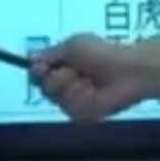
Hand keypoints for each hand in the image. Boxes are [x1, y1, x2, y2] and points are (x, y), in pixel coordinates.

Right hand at [30, 34, 148, 122]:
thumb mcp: (74, 45)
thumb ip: (51, 53)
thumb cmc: (104, 53)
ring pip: (57, 98)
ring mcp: (73, 102)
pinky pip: (70, 109)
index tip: (42, 67)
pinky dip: (82, 98)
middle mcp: (64, 86)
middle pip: (44, 87)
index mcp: (62, 67)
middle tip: (76, 71)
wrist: (128, 71)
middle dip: (59, 77)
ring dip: (73, 86)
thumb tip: (31, 59)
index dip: (38, 71)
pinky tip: (94, 92)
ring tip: (90, 80)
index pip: (37, 73)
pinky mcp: (82, 115)